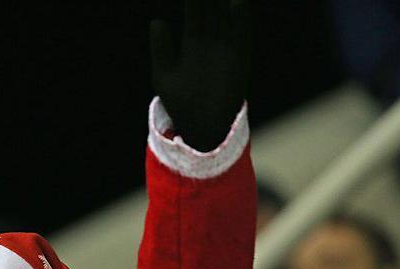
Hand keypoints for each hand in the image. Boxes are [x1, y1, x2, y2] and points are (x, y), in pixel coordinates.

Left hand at [150, 0, 249, 150]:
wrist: (202, 125)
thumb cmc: (180, 102)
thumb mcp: (164, 75)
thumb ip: (161, 49)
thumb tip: (157, 21)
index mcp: (193, 42)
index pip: (195, 12)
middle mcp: (213, 41)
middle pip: (213, 10)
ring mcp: (227, 48)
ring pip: (228, 18)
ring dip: (226, 3)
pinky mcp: (240, 59)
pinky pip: (242, 36)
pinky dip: (241, 20)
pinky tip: (237, 3)